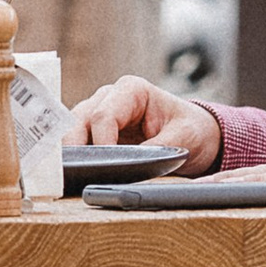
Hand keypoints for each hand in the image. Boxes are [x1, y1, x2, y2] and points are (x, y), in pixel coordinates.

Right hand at [69, 75, 221, 171]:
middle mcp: (109, 97)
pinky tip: (74, 175)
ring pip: (71, 131)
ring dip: (70, 153)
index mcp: (132, 90)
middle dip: (75, 147)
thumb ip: (157, 149)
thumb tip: (131, 164)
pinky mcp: (94, 132)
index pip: (103, 115)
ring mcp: (98, 113)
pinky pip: (76, 143)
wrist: (194, 135)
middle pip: (79, 120)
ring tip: (71, 176)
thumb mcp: (183, 138)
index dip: (101, 142)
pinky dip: (74, 158)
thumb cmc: (190, 130)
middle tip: (76, 173)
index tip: (106, 166)